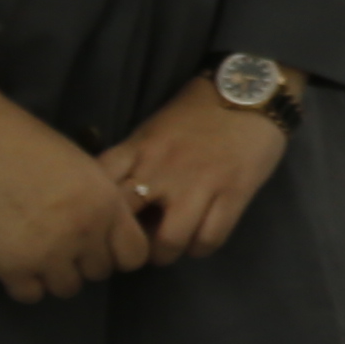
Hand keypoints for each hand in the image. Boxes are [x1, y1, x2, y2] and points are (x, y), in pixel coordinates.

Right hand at [0, 74, 154, 302]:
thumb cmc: (27, 144)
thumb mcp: (82, 167)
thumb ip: (99, 202)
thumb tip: (105, 230)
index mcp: (107, 204)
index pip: (134, 255)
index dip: (117, 252)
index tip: (100, 245)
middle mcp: (85, 233)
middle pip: (99, 273)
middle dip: (82, 261)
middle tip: (60, 242)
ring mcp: (49, 254)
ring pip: (67, 289)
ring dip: (54, 274)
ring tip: (36, 250)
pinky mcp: (12, 267)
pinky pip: (30, 295)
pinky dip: (24, 283)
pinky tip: (15, 260)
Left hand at [96, 74, 295, 269]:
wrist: (248, 89)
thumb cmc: (196, 111)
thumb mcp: (151, 131)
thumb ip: (132, 161)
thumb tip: (116, 202)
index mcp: (139, 150)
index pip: (101, 191)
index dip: (95, 217)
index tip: (102, 226)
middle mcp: (163, 170)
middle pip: (129, 226)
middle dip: (128, 247)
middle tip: (134, 250)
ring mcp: (199, 184)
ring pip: (170, 242)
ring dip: (166, 254)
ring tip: (168, 249)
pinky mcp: (233, 193)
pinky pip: (209, 239)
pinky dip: (200, 248)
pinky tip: (198, 240)